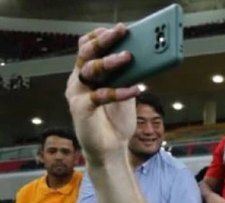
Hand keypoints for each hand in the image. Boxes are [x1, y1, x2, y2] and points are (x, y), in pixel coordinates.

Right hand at [65, 25, 140, 166]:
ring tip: (129, 56)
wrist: (111, 150)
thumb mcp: (125, 94)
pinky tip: (136, 88)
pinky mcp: (81, 110)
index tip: (118, 28)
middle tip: (121, 32)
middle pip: (87, 53)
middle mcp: (78, 81)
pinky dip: (120, 91)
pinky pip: (101, 96)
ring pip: (90, 71)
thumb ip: (129, 77)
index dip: (100, 36)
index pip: (87, 47)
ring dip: (111, 62)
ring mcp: (78, 94)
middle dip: (104, 40)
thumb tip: (145, 58)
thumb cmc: (117, 121)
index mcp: (86, 74)